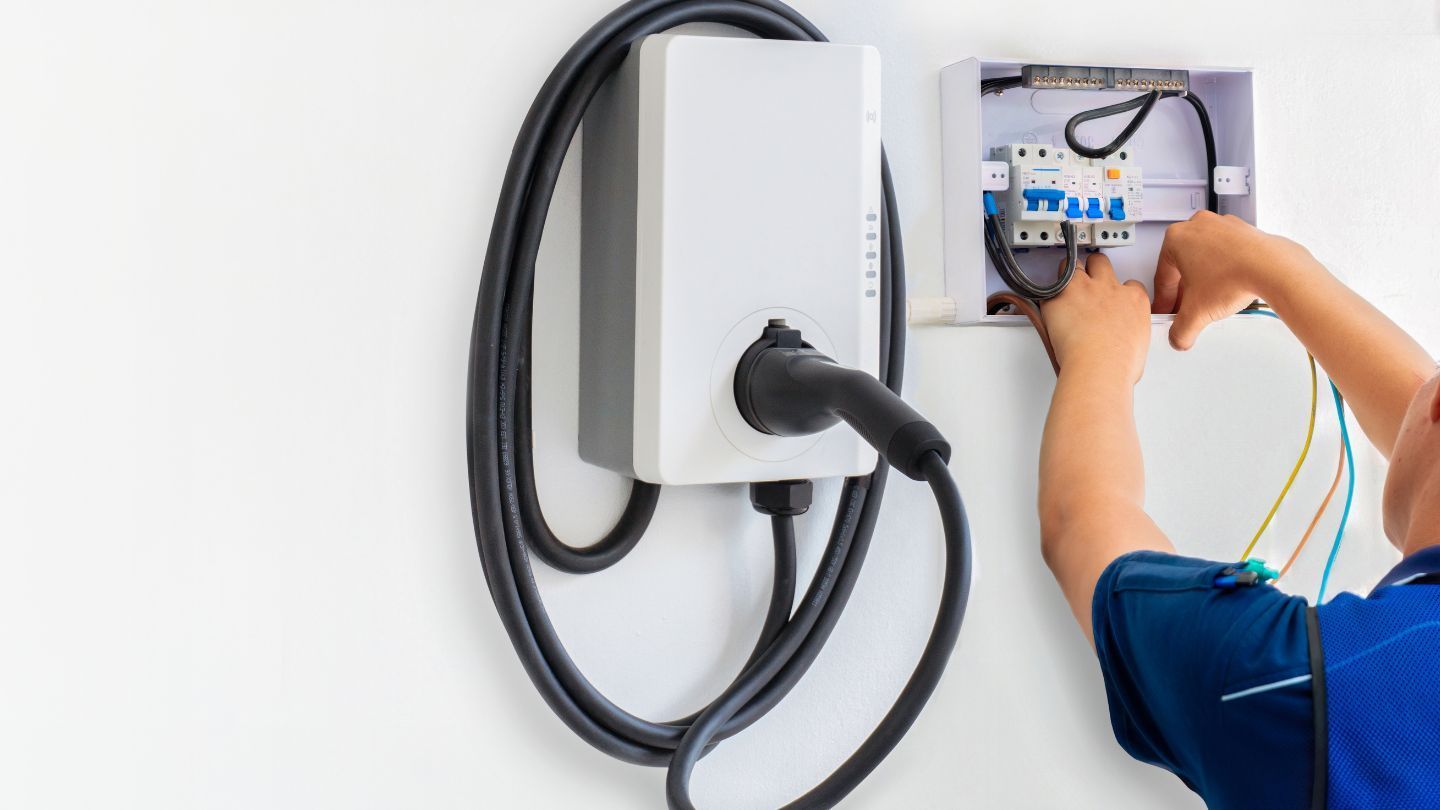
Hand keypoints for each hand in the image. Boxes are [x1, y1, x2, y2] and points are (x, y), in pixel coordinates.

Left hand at [1040, 253, 1151, 383]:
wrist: (1099, 366)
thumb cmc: (1119, 363)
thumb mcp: (1138, 344)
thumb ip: (1129, 332)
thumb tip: (1122, 340)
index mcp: (1134, 299)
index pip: (1130, 284)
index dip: (1118, 291)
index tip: (1111, 300)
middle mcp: (1109, 288)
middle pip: (1101, 263)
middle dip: (1093, 269)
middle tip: (1086, 285)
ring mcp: (1083, 289)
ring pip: (1074, 265)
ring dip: (1069, 274)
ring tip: (1064, 288)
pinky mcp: (1059, 296)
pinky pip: (1049, 287)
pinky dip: (1047, 294)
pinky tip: (1048, 305)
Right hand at [1152, 211, 1324, 349]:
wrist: (1272, 268)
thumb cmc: (1234, 277)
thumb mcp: (1196, 313)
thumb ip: (1180, 331)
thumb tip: (1179, 337)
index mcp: (1176, 238)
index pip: (1163, 277)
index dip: (1164, 301)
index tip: (1167, 310)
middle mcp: (1197, 226)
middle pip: (1183, 266)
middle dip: (1184, 291)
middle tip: (1187, 308)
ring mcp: (1222, 225)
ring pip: (1204, 258)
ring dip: (1204, 280)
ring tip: (1211, 300)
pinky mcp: (1243, 230)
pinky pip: (1225, 253)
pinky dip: (1223, 270)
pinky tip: (1228, 287)